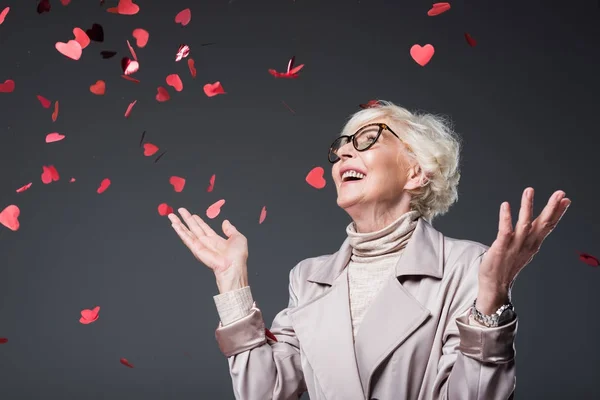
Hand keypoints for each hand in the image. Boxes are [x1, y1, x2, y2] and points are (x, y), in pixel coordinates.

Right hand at [168, 207, 248, 292]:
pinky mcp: (196, 249)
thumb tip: (225, 222)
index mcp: (216, 240)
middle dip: (186, 219)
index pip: (204, 228)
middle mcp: (207, 242)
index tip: (192, 214)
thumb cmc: (238, 256)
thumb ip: (230, 229)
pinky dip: (180, 232)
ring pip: (188, 233)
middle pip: (194, 228)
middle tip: (179, 210)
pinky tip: (174, 225)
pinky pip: (187, 239)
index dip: (198, 220)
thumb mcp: (238, 237)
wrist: (234, 266)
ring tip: (172, 216)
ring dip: (179, 224)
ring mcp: (200, 246)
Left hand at [477, 188, 570, 311]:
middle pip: (542, 224)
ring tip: (529, 191)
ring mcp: (514, 246)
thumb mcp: (525, 248)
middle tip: (559, 193)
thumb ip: (531, 233)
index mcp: (534, 243)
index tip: (565, 198)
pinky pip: (505, 232)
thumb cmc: (508, 264)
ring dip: (527, 207)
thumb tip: (540, 222)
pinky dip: (506, 218)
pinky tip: (505, 205)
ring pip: (524, 224)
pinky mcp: (500, 248)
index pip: (548, 225)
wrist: (495, 285)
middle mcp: (527, 244)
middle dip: (551, 208)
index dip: (558, 212)